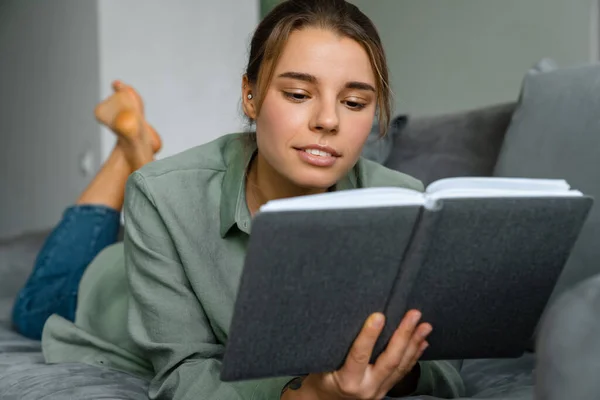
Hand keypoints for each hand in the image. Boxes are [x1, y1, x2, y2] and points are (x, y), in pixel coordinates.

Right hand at [282, 310, 430, 399]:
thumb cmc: (321, 377)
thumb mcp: (324, 361)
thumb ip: (339, 345)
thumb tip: (352, 316)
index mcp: (347, 381)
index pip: (359, 356)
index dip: (369, 335)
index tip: (378, 315)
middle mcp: (366, 389)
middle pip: (389, 361)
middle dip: (404, 335)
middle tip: (414, 314)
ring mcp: (379, 391)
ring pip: (401, 367)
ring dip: (414, 344)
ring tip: (425, 326)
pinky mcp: (385, 391)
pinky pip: (403, 373)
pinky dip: (414, 356)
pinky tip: (423, 342)